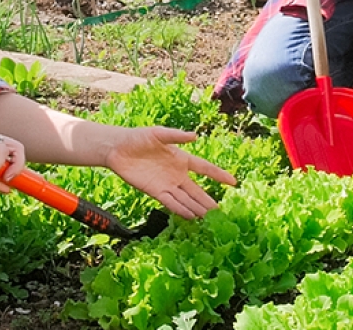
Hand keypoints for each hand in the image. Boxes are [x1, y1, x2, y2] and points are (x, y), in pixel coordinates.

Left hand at [105, 126, 236, 218]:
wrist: (118, 149)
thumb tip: (195, 136)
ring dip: (196, 208)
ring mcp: (167, 184)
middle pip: (196, 190)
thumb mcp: (159, 133)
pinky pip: (171, 202)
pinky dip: (180, 209)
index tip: (234, 182)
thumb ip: (176, 136)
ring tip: (209, 219)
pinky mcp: (155, 191)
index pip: (205, 168)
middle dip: (208, 200)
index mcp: (182, 158)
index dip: (219, 175)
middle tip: (221, 212)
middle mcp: (177, 174)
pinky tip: (190, 216)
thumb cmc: (138, 138)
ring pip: (185, 199)